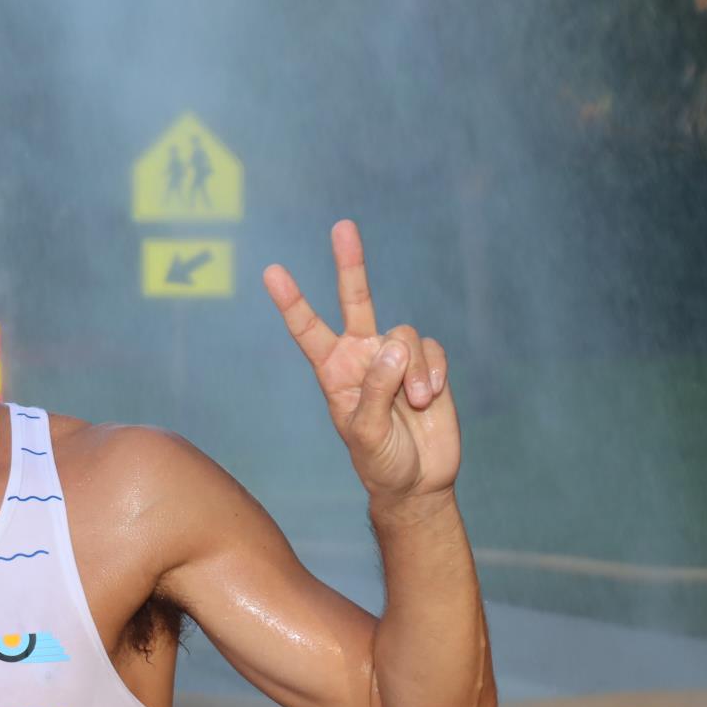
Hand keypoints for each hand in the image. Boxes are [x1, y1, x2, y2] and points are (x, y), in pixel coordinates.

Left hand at [264, 220, 459, 506]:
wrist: (418, 480)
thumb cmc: (380, 462)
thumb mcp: (365, 434)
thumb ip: (374, 391)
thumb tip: (392, 346)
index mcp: (333, 371)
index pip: (308, 330)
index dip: (292, 301)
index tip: (272, 272)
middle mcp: (361, 355)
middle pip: (355, 300)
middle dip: (350, 263)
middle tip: (342, 226)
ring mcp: (396, 357)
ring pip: (404, 334)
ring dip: (412, 371)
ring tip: (413, 404)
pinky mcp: (427, 363)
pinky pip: (433, 349)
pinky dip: (433, 372)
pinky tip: (429, 399)